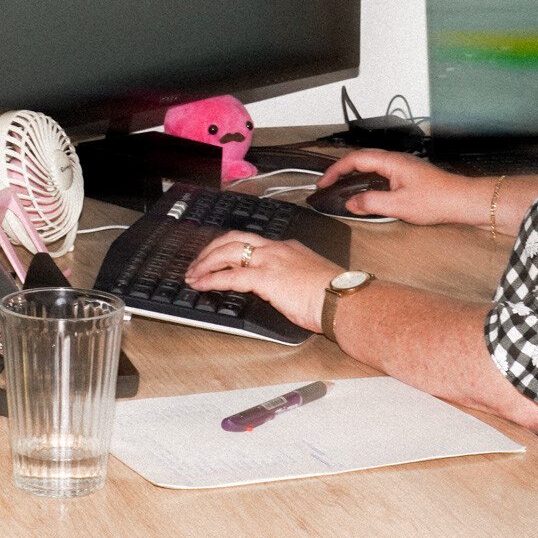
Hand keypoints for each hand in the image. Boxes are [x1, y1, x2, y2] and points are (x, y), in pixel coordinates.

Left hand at [183, 232, 338, 334]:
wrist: (344, 299)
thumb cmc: (334, 295)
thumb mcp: (310, 279)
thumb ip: (293, 279)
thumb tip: (284, 290)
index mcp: (287, 248)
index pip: (251, 241)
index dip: (229, 247)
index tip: (218, 256)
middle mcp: (276, 249)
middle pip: (233, 239)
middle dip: (211, 249)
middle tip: (197, 263)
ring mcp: (269, 261)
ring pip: (227, 252)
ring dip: (205, 262)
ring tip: (193, 274)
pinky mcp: (265, 278)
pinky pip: (230, 276)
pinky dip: (211, 279)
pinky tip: (201, 285)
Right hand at [314, 150, 485, 225]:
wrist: (462, 201)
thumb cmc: (437, 200)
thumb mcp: (399, 205)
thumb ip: (371, 203)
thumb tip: (351, 203)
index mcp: (391, 162)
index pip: (355, 159)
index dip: (336, 170)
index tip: (324, 182)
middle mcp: (396, 160)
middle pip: (361, 159)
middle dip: (342, 170)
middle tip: (328, 184)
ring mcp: (403, 166)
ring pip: (372, 166)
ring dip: (355, 175)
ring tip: (342, 188)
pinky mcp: (409, 175)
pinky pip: (382, 173)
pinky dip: (368, 180)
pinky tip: (367, 193)